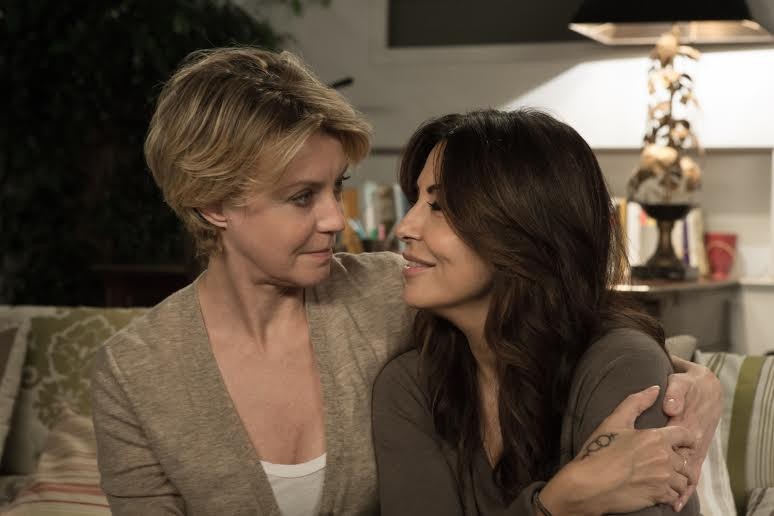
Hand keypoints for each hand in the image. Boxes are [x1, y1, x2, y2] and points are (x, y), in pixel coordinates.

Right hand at [540, 385, 695, 515]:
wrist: (589, 484)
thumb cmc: (599, 451)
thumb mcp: (614, 421)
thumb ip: (636, 402)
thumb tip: (654, 389)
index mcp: (656, 438)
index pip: (687, 435)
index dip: (686, 439)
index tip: (681, 443)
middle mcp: (664, 458)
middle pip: (685, 460)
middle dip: (678, 461)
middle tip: (666, 463)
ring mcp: (663, 479)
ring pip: (683, 480)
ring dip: (676, 479)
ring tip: (663, 478)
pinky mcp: (658, 497)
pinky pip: (675, 496)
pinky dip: (670, 494)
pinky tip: (658, 490)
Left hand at [663, 355, 722, 509]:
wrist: (708, 386)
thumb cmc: (689, 384)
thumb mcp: (681, 383)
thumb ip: (674, 393)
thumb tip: (668, 406)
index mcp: (686, 423)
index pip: (675, 443)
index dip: (663, 454)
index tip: (648, 467)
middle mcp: (692, 439)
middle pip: (681, 462)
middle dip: (669, 477)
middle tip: (655, 491)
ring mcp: (695, 448)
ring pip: (688, 473)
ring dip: (679, 488)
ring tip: (669, 503)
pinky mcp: (695, 453)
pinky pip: (692, 475)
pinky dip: (685, 489)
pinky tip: (676, 503)